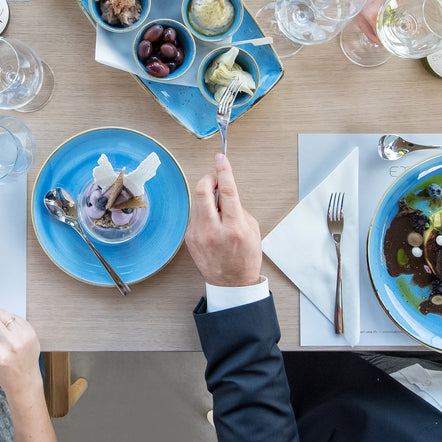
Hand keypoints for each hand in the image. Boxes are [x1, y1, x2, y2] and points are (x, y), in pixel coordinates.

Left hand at [185, 154, 262, 286]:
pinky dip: (203, 210)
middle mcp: (213, 230)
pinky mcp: (189, 238)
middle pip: (202, 191)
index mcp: (233, 227)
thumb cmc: (245, 258)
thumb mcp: (252, 230)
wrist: (231, 283)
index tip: (221, 157)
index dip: (223, 170)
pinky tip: (212, 219)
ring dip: (206, 194)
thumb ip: (238, 208)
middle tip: (215, 178)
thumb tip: (224, 193)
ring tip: (217, 203)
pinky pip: (195, 214)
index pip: (226, 191)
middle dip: (208, 178)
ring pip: (196, 200)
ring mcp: (198, 234)